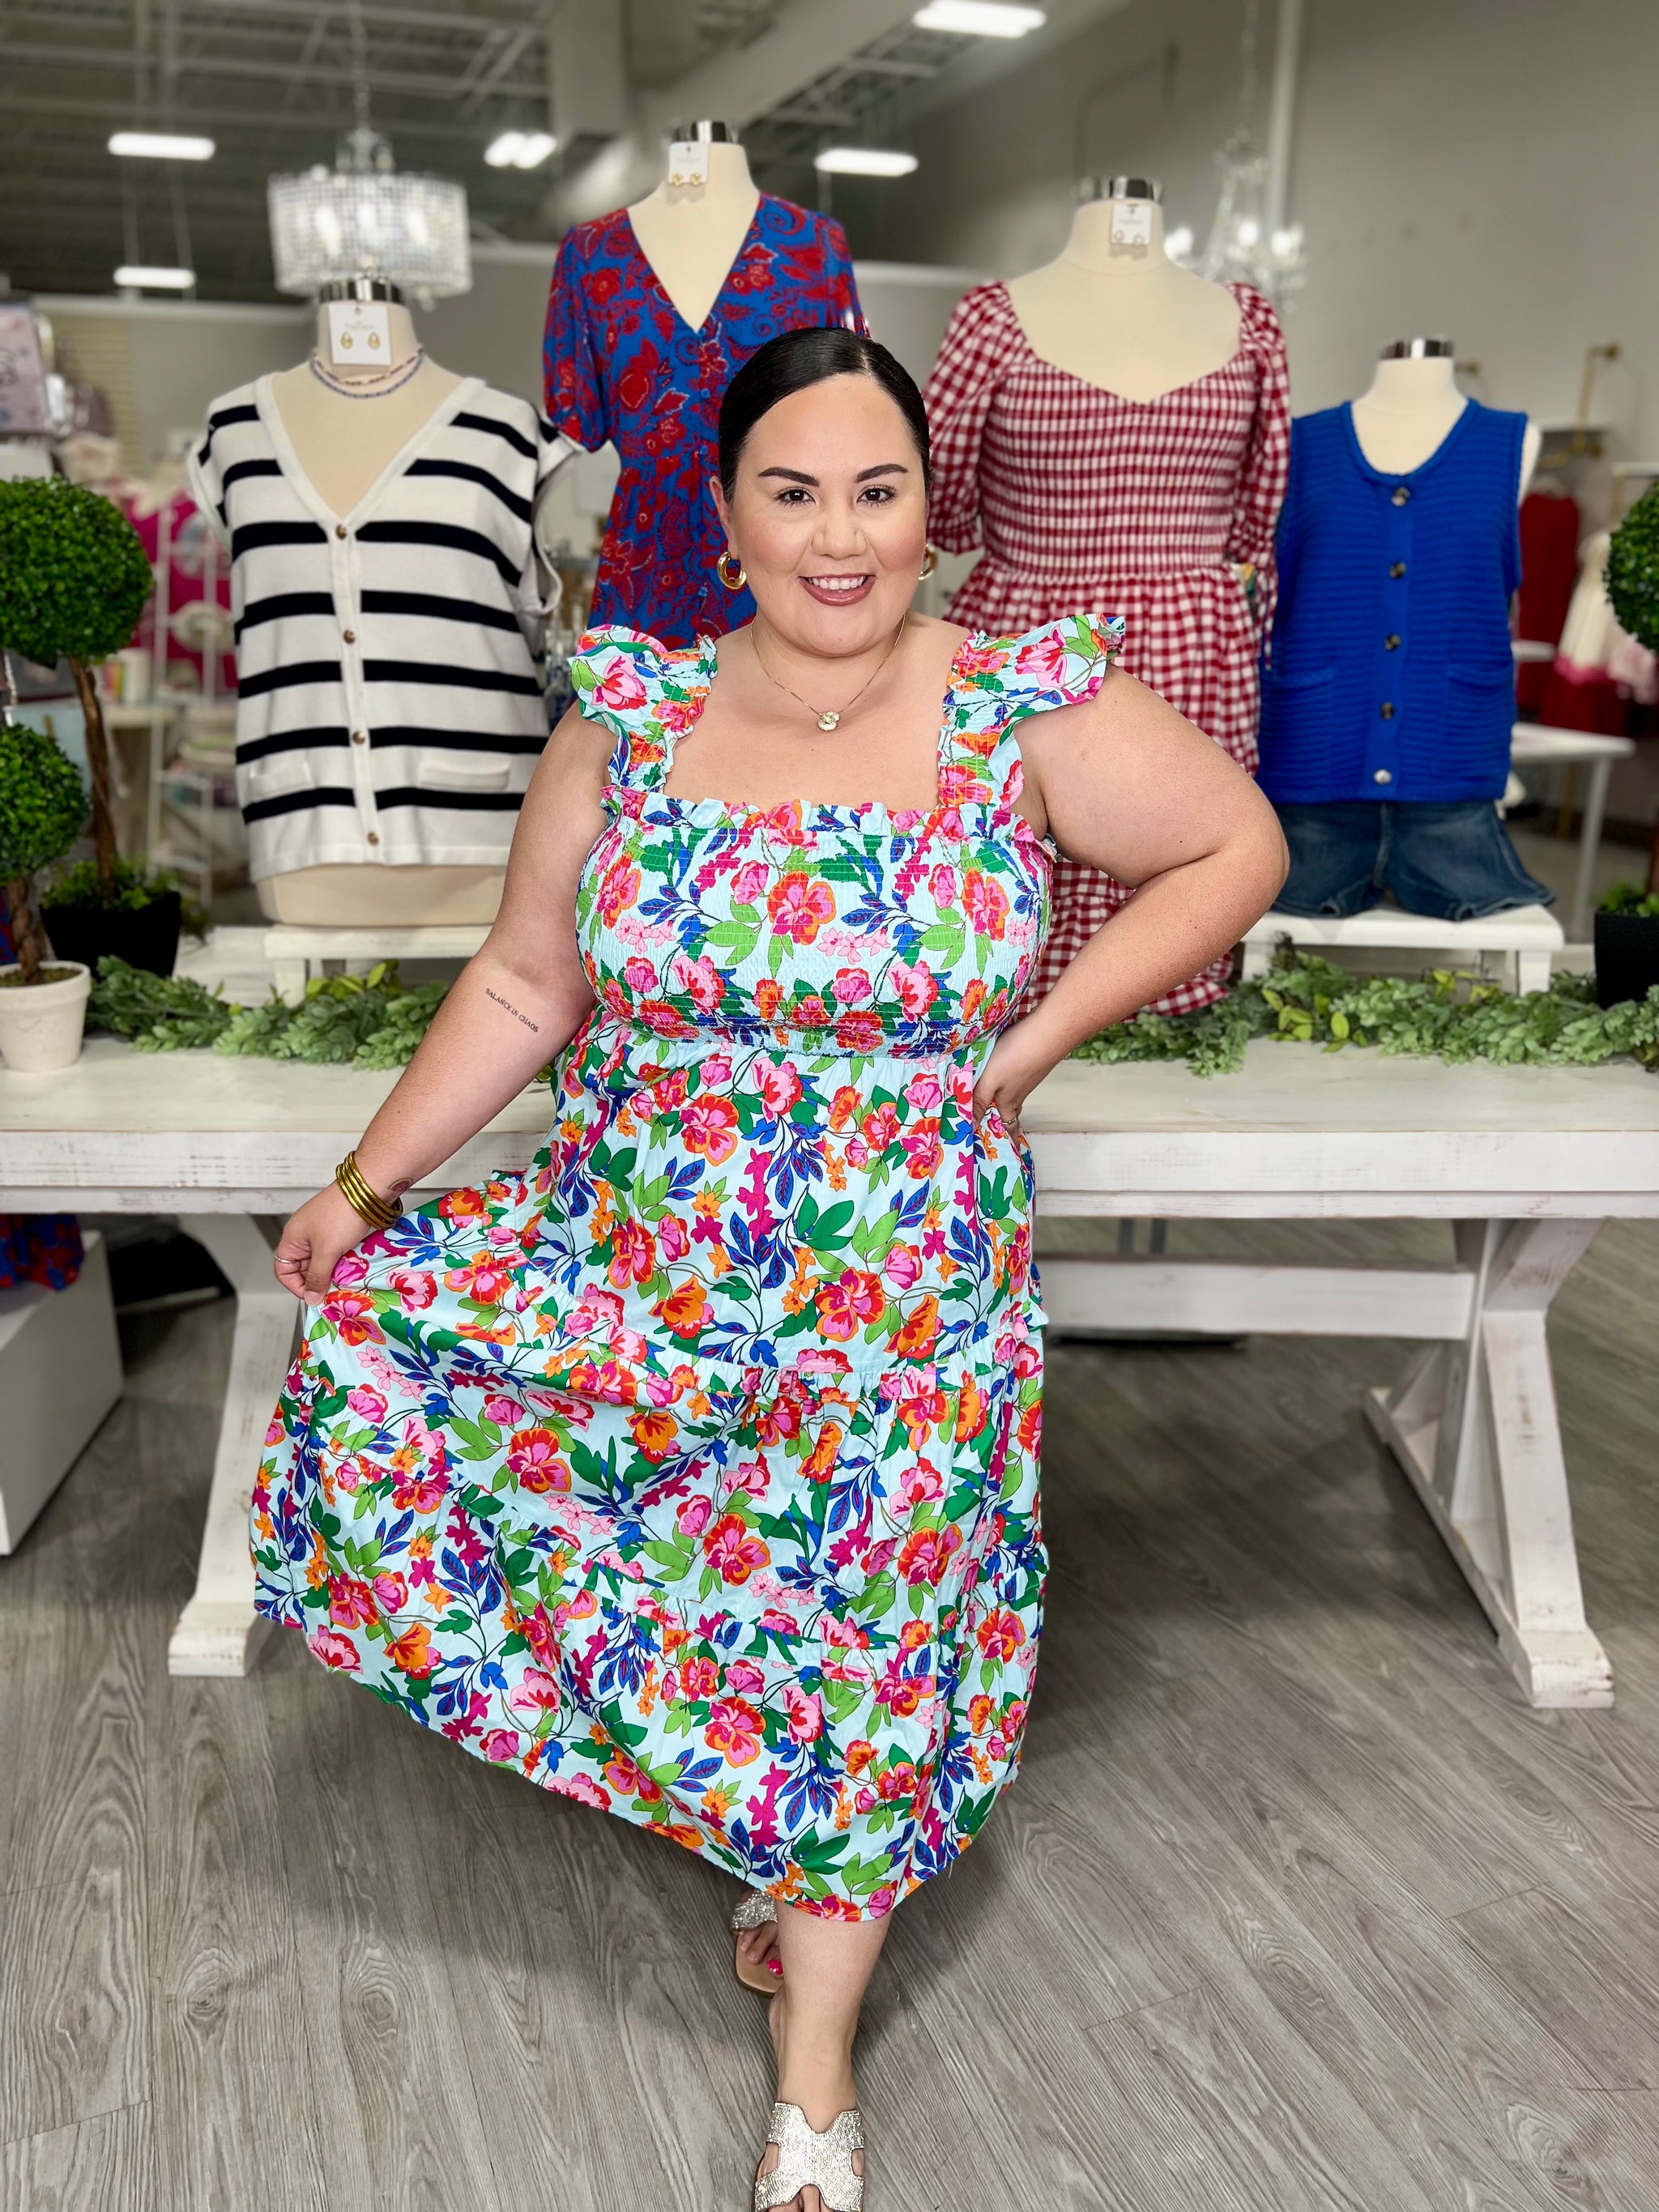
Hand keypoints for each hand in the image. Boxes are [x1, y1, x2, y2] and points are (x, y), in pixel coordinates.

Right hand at [273, 1183, 373, 1304]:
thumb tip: (311, 1298)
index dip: (295, 1286)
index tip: (313, 1295)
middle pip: (303, 1267)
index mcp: (292, 1238)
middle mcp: (304, 1235)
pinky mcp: (338, 1230)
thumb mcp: (326, 1251)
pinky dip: (342, 1261)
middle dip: (317, 1279)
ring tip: (344, 1278)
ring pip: (322, 1261)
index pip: (283, 1270)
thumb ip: (317, 1276)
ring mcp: (322, 1232)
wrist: (368, 1190)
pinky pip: (335, 1253)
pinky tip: (352, 1266)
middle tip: (332, 1290)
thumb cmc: (342, 1215)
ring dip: (332, 1271)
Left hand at [970, 1018, 1055, 1145]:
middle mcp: (1021, 1091)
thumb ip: (979, 1101)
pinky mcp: (1033, 1061)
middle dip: (1006, 1122)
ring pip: (1015, 1094)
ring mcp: (1029, 1076)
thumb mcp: (990, 1080)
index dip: (1009, 1140)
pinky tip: (1005, 1073)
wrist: (1050, 1030)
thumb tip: (971, 1127)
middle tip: (1000, 1131)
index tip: (1010, 1152)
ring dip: (1006, 1101)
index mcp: (1009, 1101)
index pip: (1009, 1127)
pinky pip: (1019, 1079)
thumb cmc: (1017, 1055)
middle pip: (1012, 1112)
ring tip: (995, 1104)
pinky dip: (1010, 1082)